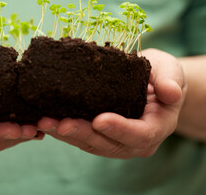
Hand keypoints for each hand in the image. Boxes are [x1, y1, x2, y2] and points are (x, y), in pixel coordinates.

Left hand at [38, 48, 185, 158]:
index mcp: (155, 128)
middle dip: (82, 133)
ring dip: (65, 134)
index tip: (99, 119)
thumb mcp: (170, 71)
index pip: (139, 134)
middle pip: (107, 143)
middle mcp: (133, 141)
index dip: (119, 129)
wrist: (150, 83)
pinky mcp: (98, 135)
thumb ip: (170, 80)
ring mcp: (114, 140)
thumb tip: (171, 93)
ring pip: (89, 143)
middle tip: (59, 123)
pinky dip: (62, 130)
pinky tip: (44, 120)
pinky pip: (80, 136)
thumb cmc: (160, 75)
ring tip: (44, 122)